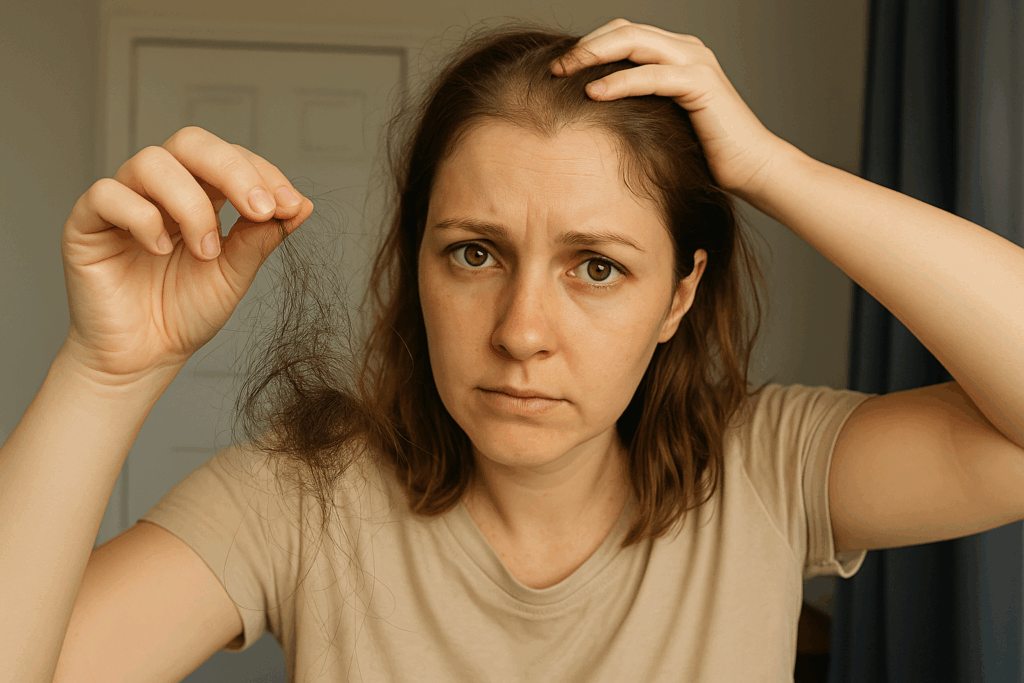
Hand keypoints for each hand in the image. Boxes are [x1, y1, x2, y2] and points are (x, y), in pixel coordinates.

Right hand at [61, 126, 313, 382]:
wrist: (145, 356)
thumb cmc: (186, 313)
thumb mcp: (235, 274)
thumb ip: (261, 238)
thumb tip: (301, 205)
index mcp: (201, 193)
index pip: (230, 157)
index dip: (262, 173)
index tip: (291, 205)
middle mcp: (161, 188)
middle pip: (191, 143)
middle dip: (233, 171)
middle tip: (260, 210)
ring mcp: (123, 200)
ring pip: (151, 162)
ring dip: (191, 204)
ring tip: (206, 251)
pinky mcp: (88, 222)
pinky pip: (107, 194)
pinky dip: (142, 217)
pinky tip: (160, 250)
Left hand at [553, 18, 790, 203]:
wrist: (752, 168)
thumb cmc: (705, 153)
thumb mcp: (662, 121)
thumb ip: (637, 104)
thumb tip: (589, 109)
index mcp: (676, 53)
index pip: (624, 33)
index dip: (589, 44)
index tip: (559, 68)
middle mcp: (686, 49)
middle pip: (624, 30)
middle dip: (585, 45)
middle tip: (555, 67)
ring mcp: (695, 62)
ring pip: (634, 41)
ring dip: (594, 54)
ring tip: (564, 72)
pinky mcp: (701, 84)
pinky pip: (651, 74)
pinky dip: (620, 81)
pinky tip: (594, 92)